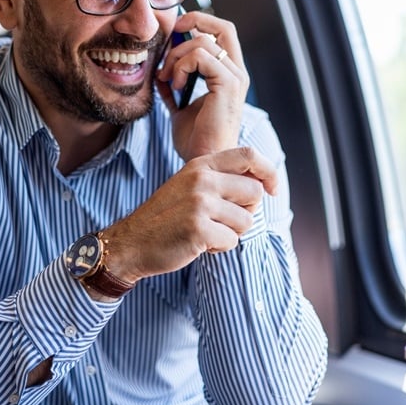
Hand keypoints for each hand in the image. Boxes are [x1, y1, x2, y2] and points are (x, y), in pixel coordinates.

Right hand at [101, 147, 277, 282]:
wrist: (132, 242)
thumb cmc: (167, 217)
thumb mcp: (190, 184)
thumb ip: (220, 178)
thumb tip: (262, 184)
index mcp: (201, 165)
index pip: (249, 156)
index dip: (269, 172)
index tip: (273, 190)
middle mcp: (201, 179)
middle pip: (255, 192)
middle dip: (246, 212)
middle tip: (222, 221)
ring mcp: (199, 203)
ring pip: (246, 221)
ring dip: (230, 233)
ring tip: (205, 231)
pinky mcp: (198, 229)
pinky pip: (231, 242)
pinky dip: (218, 248)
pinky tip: (198, 244)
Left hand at [156, 11, 248, 159]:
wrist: (203, 161)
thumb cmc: (195, 140)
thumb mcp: (180, 107)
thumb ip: (174, 88)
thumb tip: (160, 74)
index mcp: (229, 74)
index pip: (222, 32)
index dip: (199, 23)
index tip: (174, 32)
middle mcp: (237, 73)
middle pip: (223, 27)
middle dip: (194, 21)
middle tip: (171, 35)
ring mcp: (235, 78)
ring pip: (204, 42)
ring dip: (176, 56)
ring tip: (166, 77)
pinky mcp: (228, 85)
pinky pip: (201, 57)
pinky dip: (181, 66)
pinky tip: (174, 85)